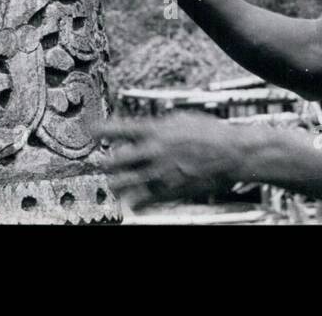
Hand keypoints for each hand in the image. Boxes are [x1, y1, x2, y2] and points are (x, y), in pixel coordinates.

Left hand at [96, 113, 249, 209]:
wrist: (232, 154)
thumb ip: (158, 125)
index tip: (89, 130)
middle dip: (104, 163)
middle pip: (113, 161)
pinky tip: (134, 200)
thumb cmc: (209, 132)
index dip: (100, 129)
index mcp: (155, 130)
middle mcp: (153, 151)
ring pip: (122, 184)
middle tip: (104, 162)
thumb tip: (142, 129)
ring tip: (116, 183)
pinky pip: (141, 202)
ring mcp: (160, 173)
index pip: (119, 129)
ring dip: (116, 184)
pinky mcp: (169, 192)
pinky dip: (134, 202)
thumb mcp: (181, 118)